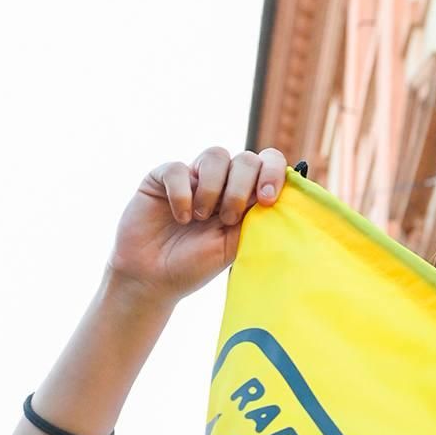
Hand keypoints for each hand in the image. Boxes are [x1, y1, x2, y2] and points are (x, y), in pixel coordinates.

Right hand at [108, 146, 289, 301]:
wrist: (152, 279)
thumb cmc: (194, 266)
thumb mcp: (233, 246)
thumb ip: (255, 220)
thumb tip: (282, 198)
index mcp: (244, 198)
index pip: (268, 165)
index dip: (273, 173)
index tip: (267, 198)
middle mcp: (220, 183)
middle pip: (246, 158)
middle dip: (241, 188)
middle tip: (228, 218)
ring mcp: (192, 178)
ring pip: (216, 155)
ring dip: (213, 189)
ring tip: (201, 218)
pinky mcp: (161, 178)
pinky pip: (178, 168)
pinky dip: (182, 193)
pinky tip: (180, 216)